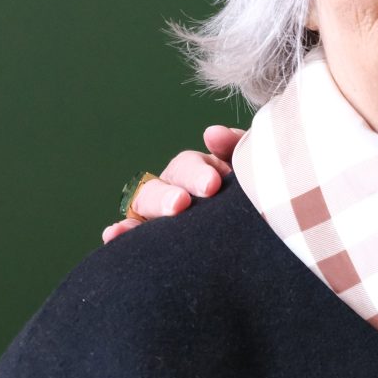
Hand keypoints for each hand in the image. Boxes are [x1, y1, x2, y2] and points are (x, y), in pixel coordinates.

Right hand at [101, 125, 244, 242]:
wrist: (265, 231)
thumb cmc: (258, 197)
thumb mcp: (253, 171)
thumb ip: (236, 150)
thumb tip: (213, 133)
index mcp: (198, 173)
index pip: (188, 167)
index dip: (197, 173)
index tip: (212, 185)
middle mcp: (174, 193)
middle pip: (158, 190)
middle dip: (165, 197)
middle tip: (179, 205)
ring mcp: (161, 219)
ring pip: (140, 213)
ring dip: (133, 219)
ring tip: (124, 228)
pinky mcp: (155, 244)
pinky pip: (134, 240)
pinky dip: (121, 236)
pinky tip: (112, 236)